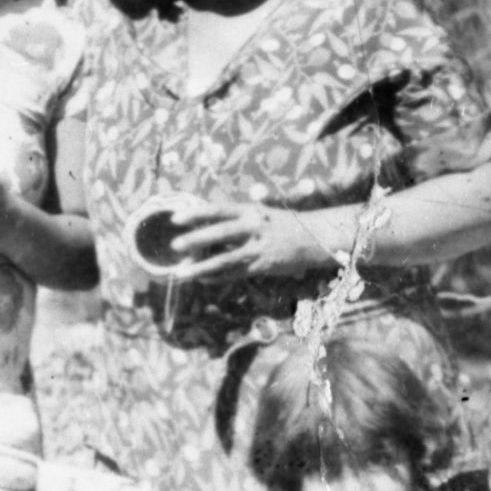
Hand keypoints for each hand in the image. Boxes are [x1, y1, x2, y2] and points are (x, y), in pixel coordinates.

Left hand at [161, 199, 333, 283]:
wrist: (315, 237)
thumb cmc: (281, 222)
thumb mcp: (261, 211)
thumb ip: (235, 215)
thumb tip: (205, 220)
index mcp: (250, 210)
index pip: (218, 210)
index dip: (196, 214)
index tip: (175, 219)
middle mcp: (254, 227)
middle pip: (221, 233)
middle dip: (196, 240)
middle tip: (174, 245)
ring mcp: (258, 248)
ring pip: (225, 259)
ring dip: (201, 267)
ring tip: (179, 273)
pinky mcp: (262, 266)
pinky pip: (235, 274)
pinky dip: (216, 277)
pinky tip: (200, 280)